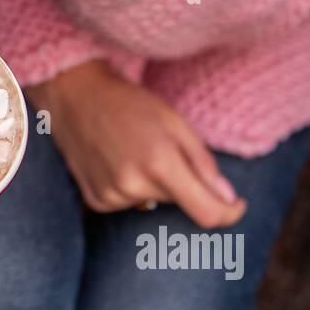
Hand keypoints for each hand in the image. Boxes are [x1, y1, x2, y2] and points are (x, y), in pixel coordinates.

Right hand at [29, 60, 244, 228]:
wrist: (74, 96)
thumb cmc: (129, 103)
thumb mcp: (176, 121)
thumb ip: (203, 163)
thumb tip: (226, 199)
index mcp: (160, 163)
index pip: (208, 213)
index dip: (228, 213)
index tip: (235, 204)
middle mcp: (133, 185)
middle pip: (180, 203)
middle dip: (184, 184)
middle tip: (165, 150)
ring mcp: (111, 195)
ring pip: (154, 202)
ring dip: (155, 184)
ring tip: (135, 151)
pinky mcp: (96, 200)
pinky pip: (130, 203)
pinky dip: (132, 187)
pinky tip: (117, 162)